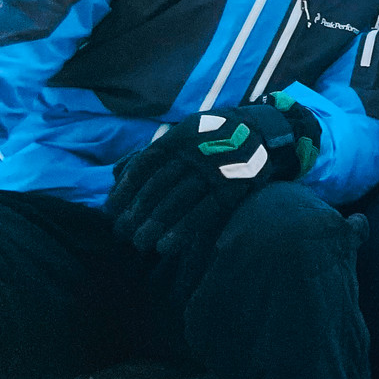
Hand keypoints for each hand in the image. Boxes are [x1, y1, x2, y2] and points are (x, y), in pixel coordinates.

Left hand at [106, 94, 320, 264]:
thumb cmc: (216, 136)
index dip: (126, 189)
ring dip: (155, 225)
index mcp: (181, 135)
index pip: (144, 164)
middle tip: (121, 233)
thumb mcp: (186, 132)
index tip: (112, 211)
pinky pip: (204, 211)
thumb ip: (154, 152)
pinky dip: (182, 231)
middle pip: (158, 185)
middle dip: (137, 212)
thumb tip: (116, 173)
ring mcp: (217, 168)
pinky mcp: (234, 186)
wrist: (266, 130)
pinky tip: (166, 247)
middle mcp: (197, 150)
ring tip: (140, 244)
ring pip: (178, 201)